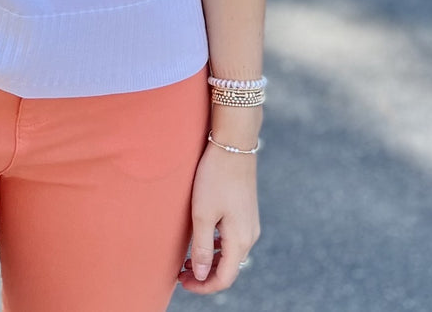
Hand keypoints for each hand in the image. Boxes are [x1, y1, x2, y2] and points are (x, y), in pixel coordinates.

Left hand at [177, 142, 259, 294]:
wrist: (233, 144)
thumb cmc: (215, 177)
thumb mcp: (203, 214)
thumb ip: (203, 248)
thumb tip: (201, 276)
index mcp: (240, 240)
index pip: (224, 278)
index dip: (203, 286)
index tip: (182, 282)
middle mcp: (250, 235)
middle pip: (229, 269)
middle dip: (205, 276)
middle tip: (180, 272)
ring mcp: (250, 224)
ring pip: (232, 255)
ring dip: (211, 262)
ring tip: (188, 259)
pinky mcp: (247, 212)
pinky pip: (234, 240)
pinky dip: (218, 248)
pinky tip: (204, 240)